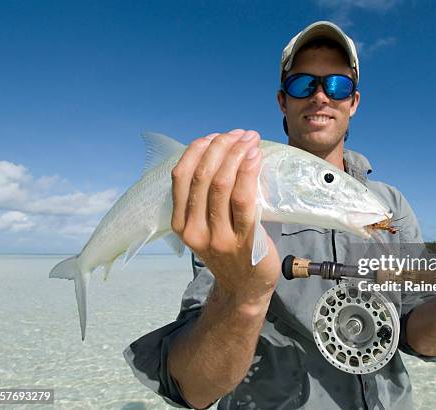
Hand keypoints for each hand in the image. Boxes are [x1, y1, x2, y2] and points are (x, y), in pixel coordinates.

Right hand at [170, 129, 280, 311]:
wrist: (245, 288)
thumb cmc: (230, 251)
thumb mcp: (206, 227)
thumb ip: (205, 199)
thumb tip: (219, 155)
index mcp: (181, 225)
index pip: (180, 176)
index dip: (197, 150)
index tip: (215, 136)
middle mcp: (195, 231)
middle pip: (202, 176)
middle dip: (221, 147)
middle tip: (239, 134)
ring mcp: (219, 237)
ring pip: (222, 184)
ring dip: (236, 154)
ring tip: (249, 139)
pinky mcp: (244, 241)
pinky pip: (244, 199)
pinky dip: (248, 172)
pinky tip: (254, 157)